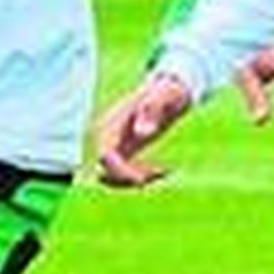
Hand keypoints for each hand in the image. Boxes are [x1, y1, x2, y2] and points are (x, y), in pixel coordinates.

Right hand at [95, 73, 193, 187]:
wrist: (168, 92)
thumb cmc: (166, 92)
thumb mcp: (164, 97)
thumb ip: (153, 109)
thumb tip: (141, 133)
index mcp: (112, 123)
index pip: (105, 156)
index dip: (120, 172)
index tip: (143, 178)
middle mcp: (108, 136)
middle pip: (107, 171)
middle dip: (130, 179)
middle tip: (158, 172)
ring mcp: (115, 145)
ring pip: (113, 177)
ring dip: (136, 181)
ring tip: (161, 171)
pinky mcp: (124, 151)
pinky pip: (123, 174)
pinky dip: (140, 178)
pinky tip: (162, 170)